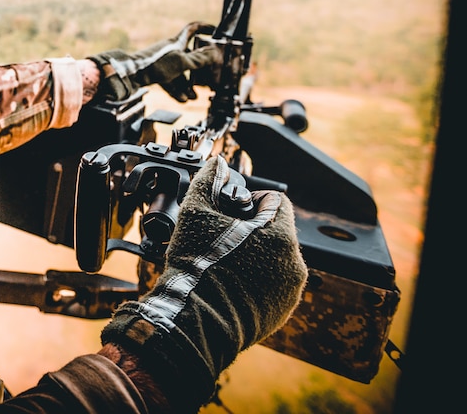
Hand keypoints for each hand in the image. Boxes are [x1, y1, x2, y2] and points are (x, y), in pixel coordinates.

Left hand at [89, 22, 221, 102]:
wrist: (131, 75)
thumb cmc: (155, 65)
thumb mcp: (182, 62)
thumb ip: (199, 59)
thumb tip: (215, 52)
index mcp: (177, 43)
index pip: (192, 29)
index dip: (203, 28)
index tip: (214, 30)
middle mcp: (170, 51)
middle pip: (189, 57)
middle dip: (199, 70)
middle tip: (206, 80)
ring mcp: (162, 62)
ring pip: (179, 73)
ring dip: (187, 85)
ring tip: (194, 97)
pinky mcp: (155, 73)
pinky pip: (169, 81)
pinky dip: (176, 89)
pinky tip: (182, 100)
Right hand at [101, 156, 306, 410]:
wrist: (193, 322)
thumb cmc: (196, 267)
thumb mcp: (195, 213)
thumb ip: (208, 181)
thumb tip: (216, 165)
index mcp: (280, 236)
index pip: (276, 200)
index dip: (250, 200)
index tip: (228, 212)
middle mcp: (294, 263)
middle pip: (276, 230)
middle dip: (251, 229)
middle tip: (221, 237)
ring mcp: (290, 291)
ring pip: (275, 258)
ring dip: (254, 254)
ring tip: (223, 262)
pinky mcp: (281, 313)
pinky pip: (273, 285)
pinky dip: (256, 280)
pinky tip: (229, 283)